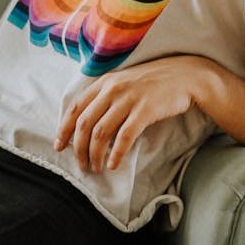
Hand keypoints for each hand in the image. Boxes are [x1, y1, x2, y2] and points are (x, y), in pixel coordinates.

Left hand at [55, 56, 212, 172]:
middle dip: (79, 148)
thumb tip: (88, 125)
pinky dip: (116, 153)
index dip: (64, 129)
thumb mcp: (123, 82)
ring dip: (95, 154)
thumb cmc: (152, 83)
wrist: (185, 76)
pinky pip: (124, 136)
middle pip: (84, 124)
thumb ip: (105, 97)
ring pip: (101, 132)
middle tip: (81, 165)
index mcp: (104, 83)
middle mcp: (112, 90)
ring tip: (96, 168)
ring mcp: (128, 99)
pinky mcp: (144, 111)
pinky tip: (113, 164)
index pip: (75, 108)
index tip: (59, 146)